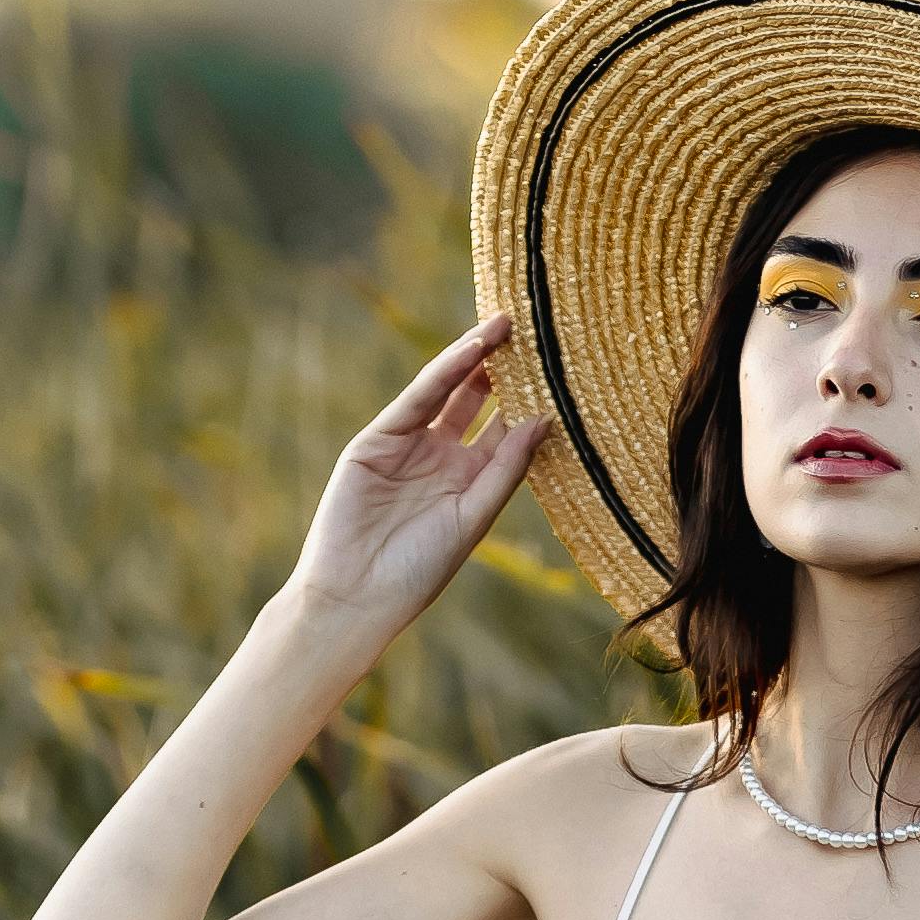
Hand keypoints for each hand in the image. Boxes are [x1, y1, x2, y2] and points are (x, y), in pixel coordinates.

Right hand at [289, 314, 550, 650]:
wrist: (357, 595)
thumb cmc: (418, 572)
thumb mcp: (472, 518)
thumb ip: (507, 469)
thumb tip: (546, 420)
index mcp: (470, 482)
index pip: (505, 430)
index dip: (530, 399)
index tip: (562, 368)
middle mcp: (442, 458)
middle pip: (477, 401)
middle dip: (503, 367)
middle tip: (535, 330)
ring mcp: (409, 445)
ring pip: (448, 392)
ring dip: (474, 357)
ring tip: (506, 324)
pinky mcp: (378, 439)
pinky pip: (417, 399)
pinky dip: (442, 373)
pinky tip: (471, 350)